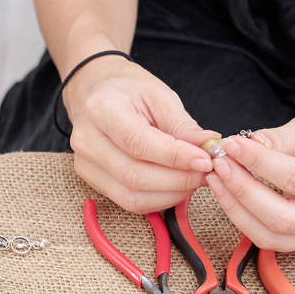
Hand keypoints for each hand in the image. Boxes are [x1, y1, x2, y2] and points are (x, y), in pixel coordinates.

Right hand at [64, 57, 215, 213]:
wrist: (96, 93)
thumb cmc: (128, 91)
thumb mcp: (160, 97)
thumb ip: (183, 127)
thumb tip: (209, 150)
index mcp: (101, 110)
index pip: (138, 143)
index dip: (175, 157)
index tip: (205, 160)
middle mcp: (87, 141)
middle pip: (134, 175)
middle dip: (178, 179)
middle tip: (206, 172)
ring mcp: (85, 165)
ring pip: (131, 196)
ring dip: (170, 194)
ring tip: (193, 180)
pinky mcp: (92, 180)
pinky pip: (129, 202)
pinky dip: (158, 199)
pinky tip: (175, 187)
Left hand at [200, 108, 294, 249]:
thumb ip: (279, 139)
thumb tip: (242, 147)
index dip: (258, 163)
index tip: (231, 145)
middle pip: (280, 217)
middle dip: (242, 191)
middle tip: (218, 164)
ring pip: (270, 235)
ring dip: (236, 208)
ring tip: (216, 178)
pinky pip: (268, 238)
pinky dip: (243, 218)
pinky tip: (227, 194)